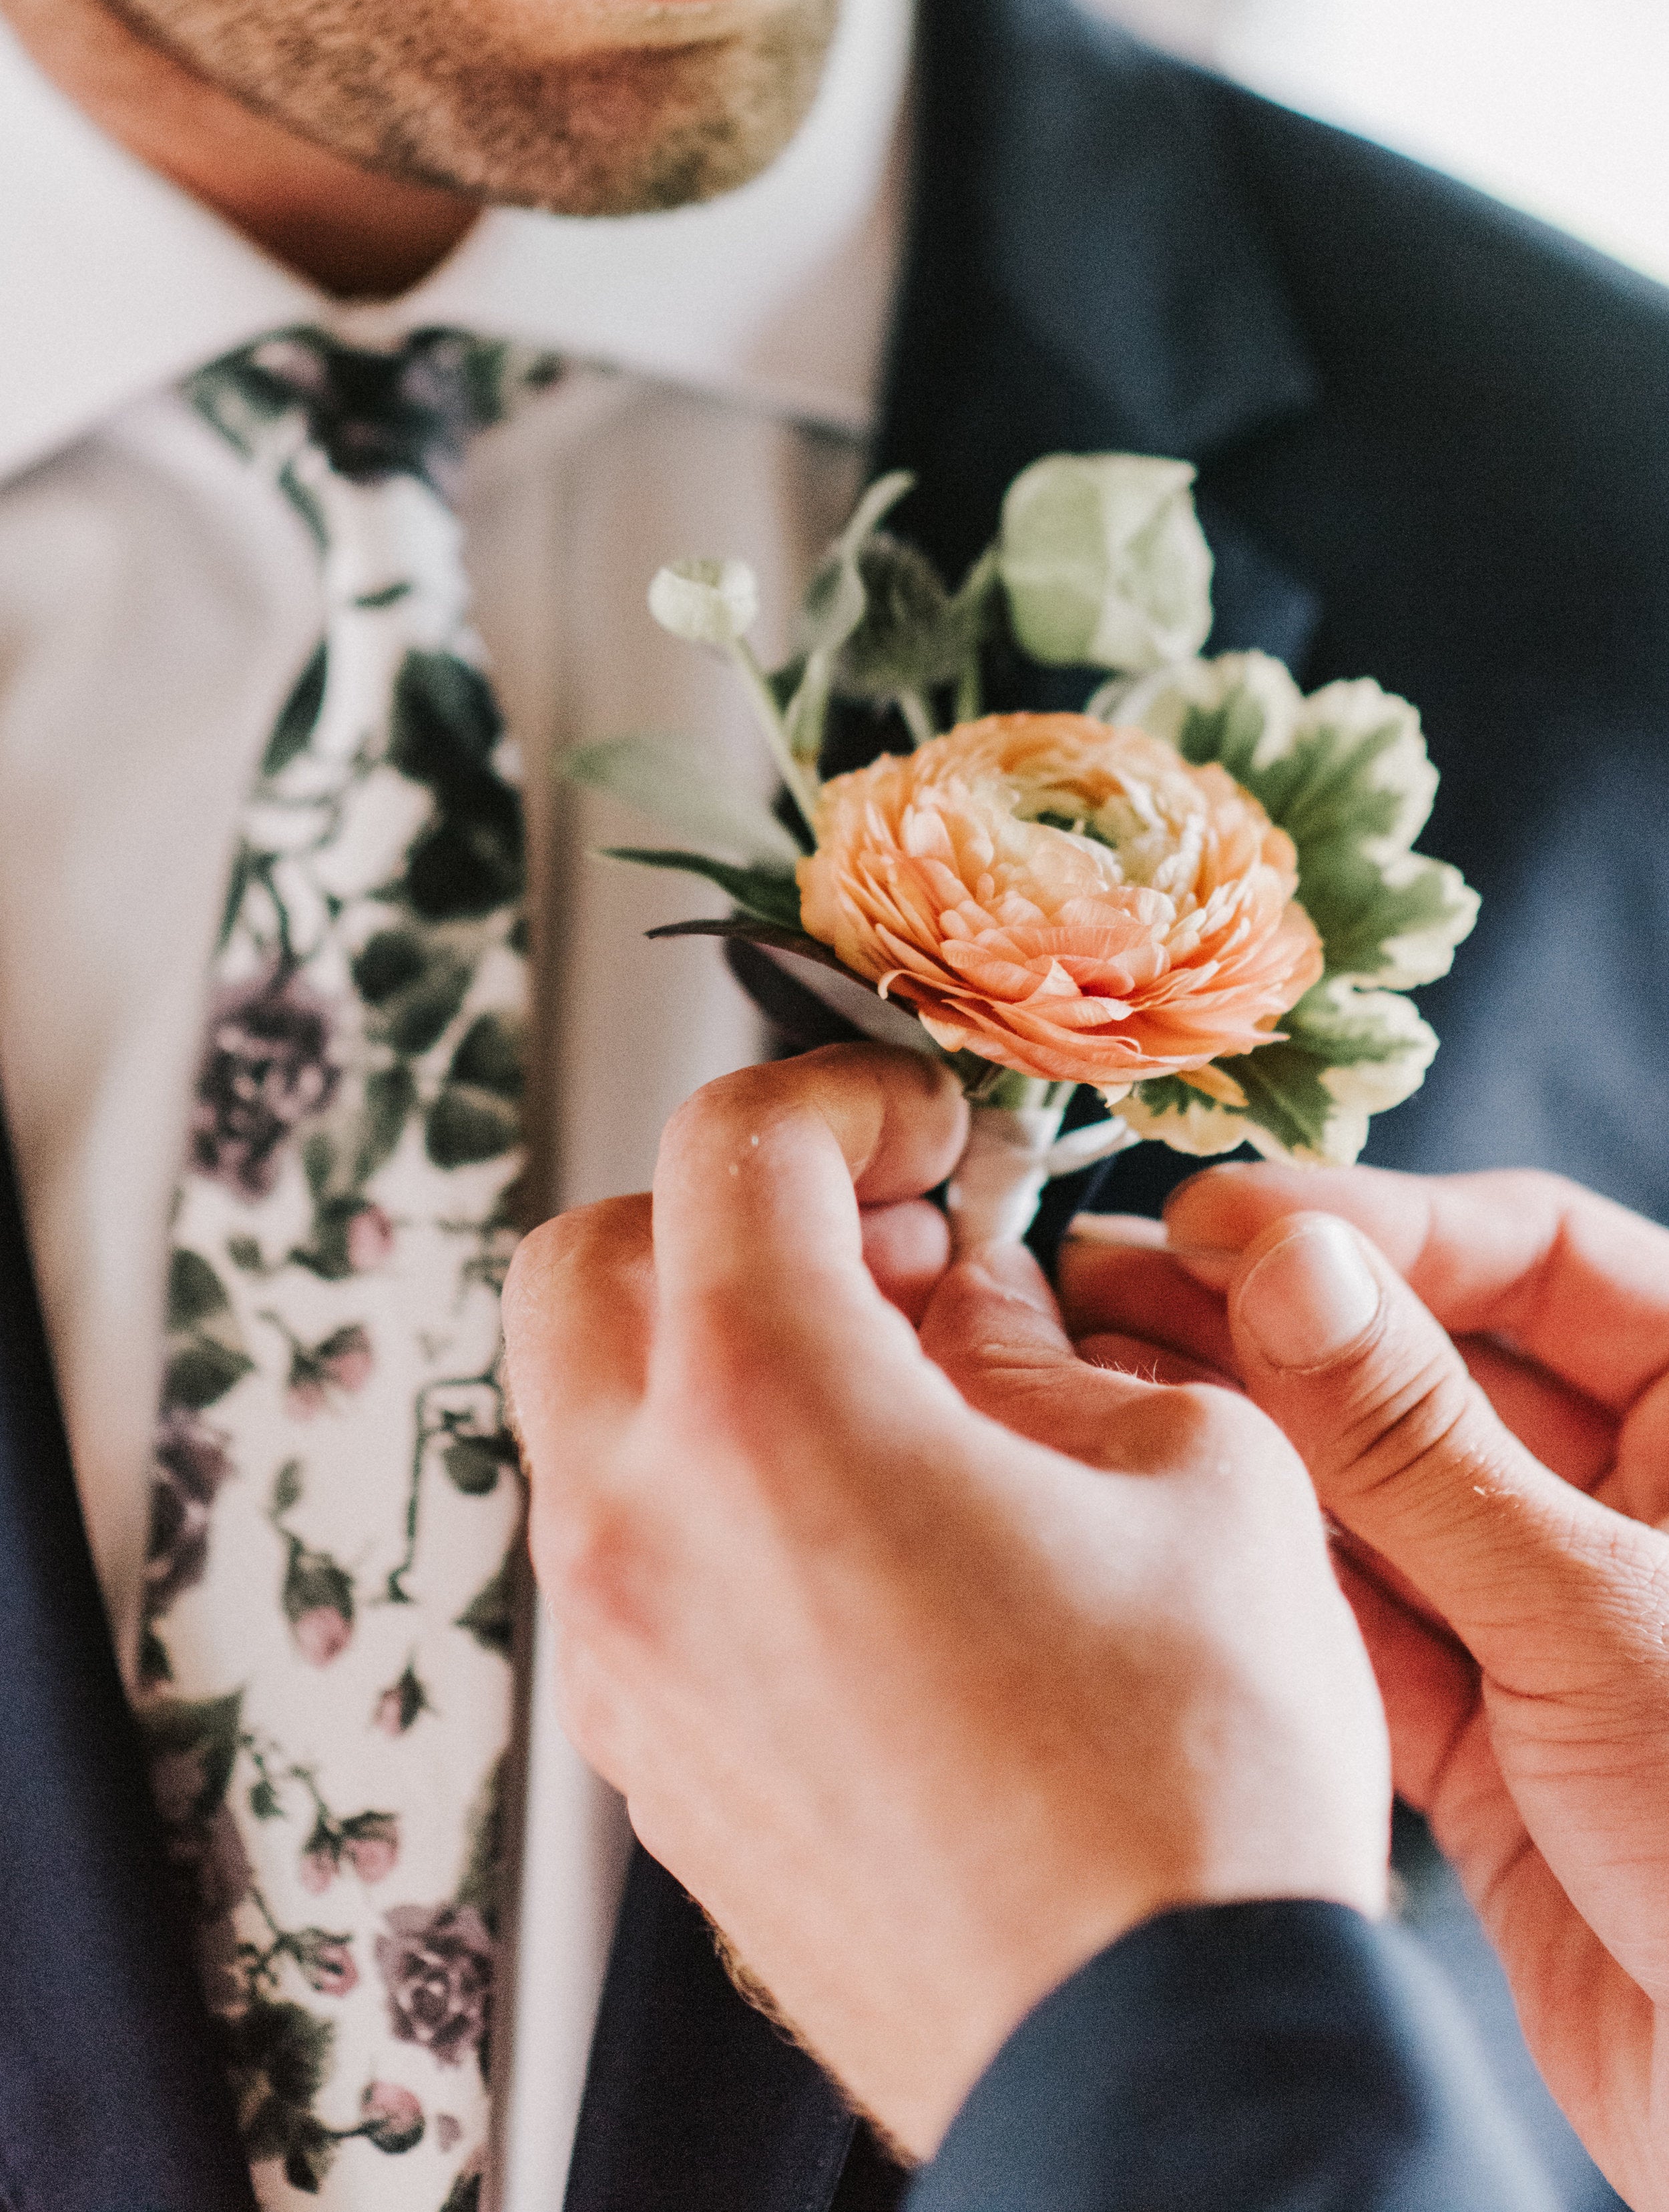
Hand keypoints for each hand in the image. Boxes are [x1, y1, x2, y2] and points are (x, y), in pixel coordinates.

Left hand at [502, 1051, 1388, 2159]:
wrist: (1149, 2067)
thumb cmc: (1186, 1795)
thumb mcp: (1195, 1481)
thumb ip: (1060, 1347)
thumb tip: (984, 1301)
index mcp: (766, 1417)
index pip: (727, 1145)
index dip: (842, 1094)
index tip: (926, 1131)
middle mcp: (642, 1530)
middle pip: (587, 1259)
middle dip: (729, 1207)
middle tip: (884, 1242)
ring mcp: (622, 1658)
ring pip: (591, 1412)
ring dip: (716, 1349)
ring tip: (895, 1390)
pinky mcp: (649, 1759)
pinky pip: (631, 1550)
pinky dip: (713, 1482)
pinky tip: (869, 1527)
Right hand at [1062, 1165, 1668, 2211]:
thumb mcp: (1601, 1610)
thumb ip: (1424, 1444)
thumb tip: (1293, 1265)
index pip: (1540, 1255)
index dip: (1378, 1222)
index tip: (1223, 1219)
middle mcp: (1639, 1508)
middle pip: (1438, 1363)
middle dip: (1275, 1320)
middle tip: (1106, 1273)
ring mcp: (1558, 1628)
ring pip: (1380, 1496)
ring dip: (1245, 1437)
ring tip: (1090, 1369)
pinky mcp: (1496, 1752)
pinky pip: (1365, 1630)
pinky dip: (1268, 1576)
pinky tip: (1164, 1507)